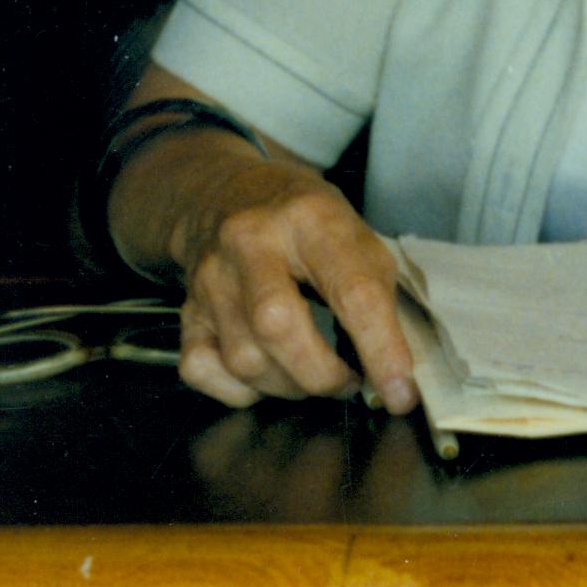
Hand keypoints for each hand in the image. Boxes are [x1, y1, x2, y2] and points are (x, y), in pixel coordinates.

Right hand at [168, 155, 416, 416]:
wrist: (226, 192)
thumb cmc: (306, 224)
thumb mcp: (357, 237)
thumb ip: (379, 299)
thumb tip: (396, 378)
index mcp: (310, 218)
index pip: (352, 292)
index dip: (381, 350)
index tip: (400, 393)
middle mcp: (250, 242)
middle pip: (278, 327)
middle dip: (323, 375)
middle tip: (349, 381)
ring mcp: (210, 276)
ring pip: (243, 359)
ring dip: (289, 386)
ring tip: (314, 372)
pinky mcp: (186, 308)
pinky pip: (201, 369)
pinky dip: (239, 389)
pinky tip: (267, 373)